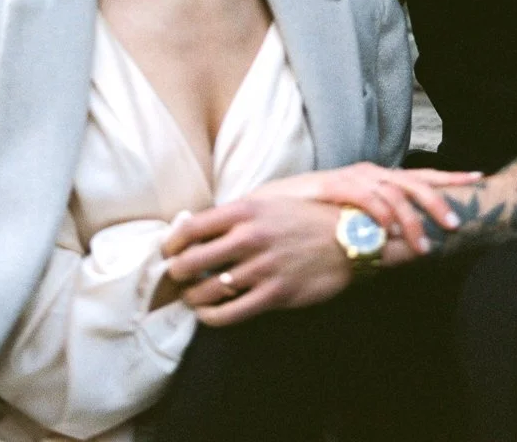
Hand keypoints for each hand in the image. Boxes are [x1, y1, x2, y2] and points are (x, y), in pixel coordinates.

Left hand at [162, 197, 352, 325]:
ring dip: (192, 297)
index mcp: (246, 209)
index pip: (191, 227)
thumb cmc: (305, 216)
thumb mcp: (270, 199)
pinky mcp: (275, 294)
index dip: (171, 243)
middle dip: (176, 273)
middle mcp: (250, 237)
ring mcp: (263, 267)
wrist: (348, 238)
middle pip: (191, 260)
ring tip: (189, 296)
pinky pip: (230, 313)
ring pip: (207, 290)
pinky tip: (208, 313)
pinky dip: (211, 317)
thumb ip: (236, 212)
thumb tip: (198, 225)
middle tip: (174, 278)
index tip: (168, 252)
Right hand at [245, 162, 481, 254]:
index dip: (449, 177)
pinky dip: (378, 212)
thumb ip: (380, 228)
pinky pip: (364, 196)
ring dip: (410, 219)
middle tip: (455, 224)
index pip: (421, 176)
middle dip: (438, 200)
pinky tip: (388, 230)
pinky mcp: (332, 184)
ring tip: (423, 246)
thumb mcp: (355, 221)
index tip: (479, 178)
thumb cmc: (314, 216)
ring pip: (392, 191)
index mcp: (380, 179)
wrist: (272, 208)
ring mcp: (352, 177)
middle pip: (414, 181)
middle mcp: (370, 173)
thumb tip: (405, 247)